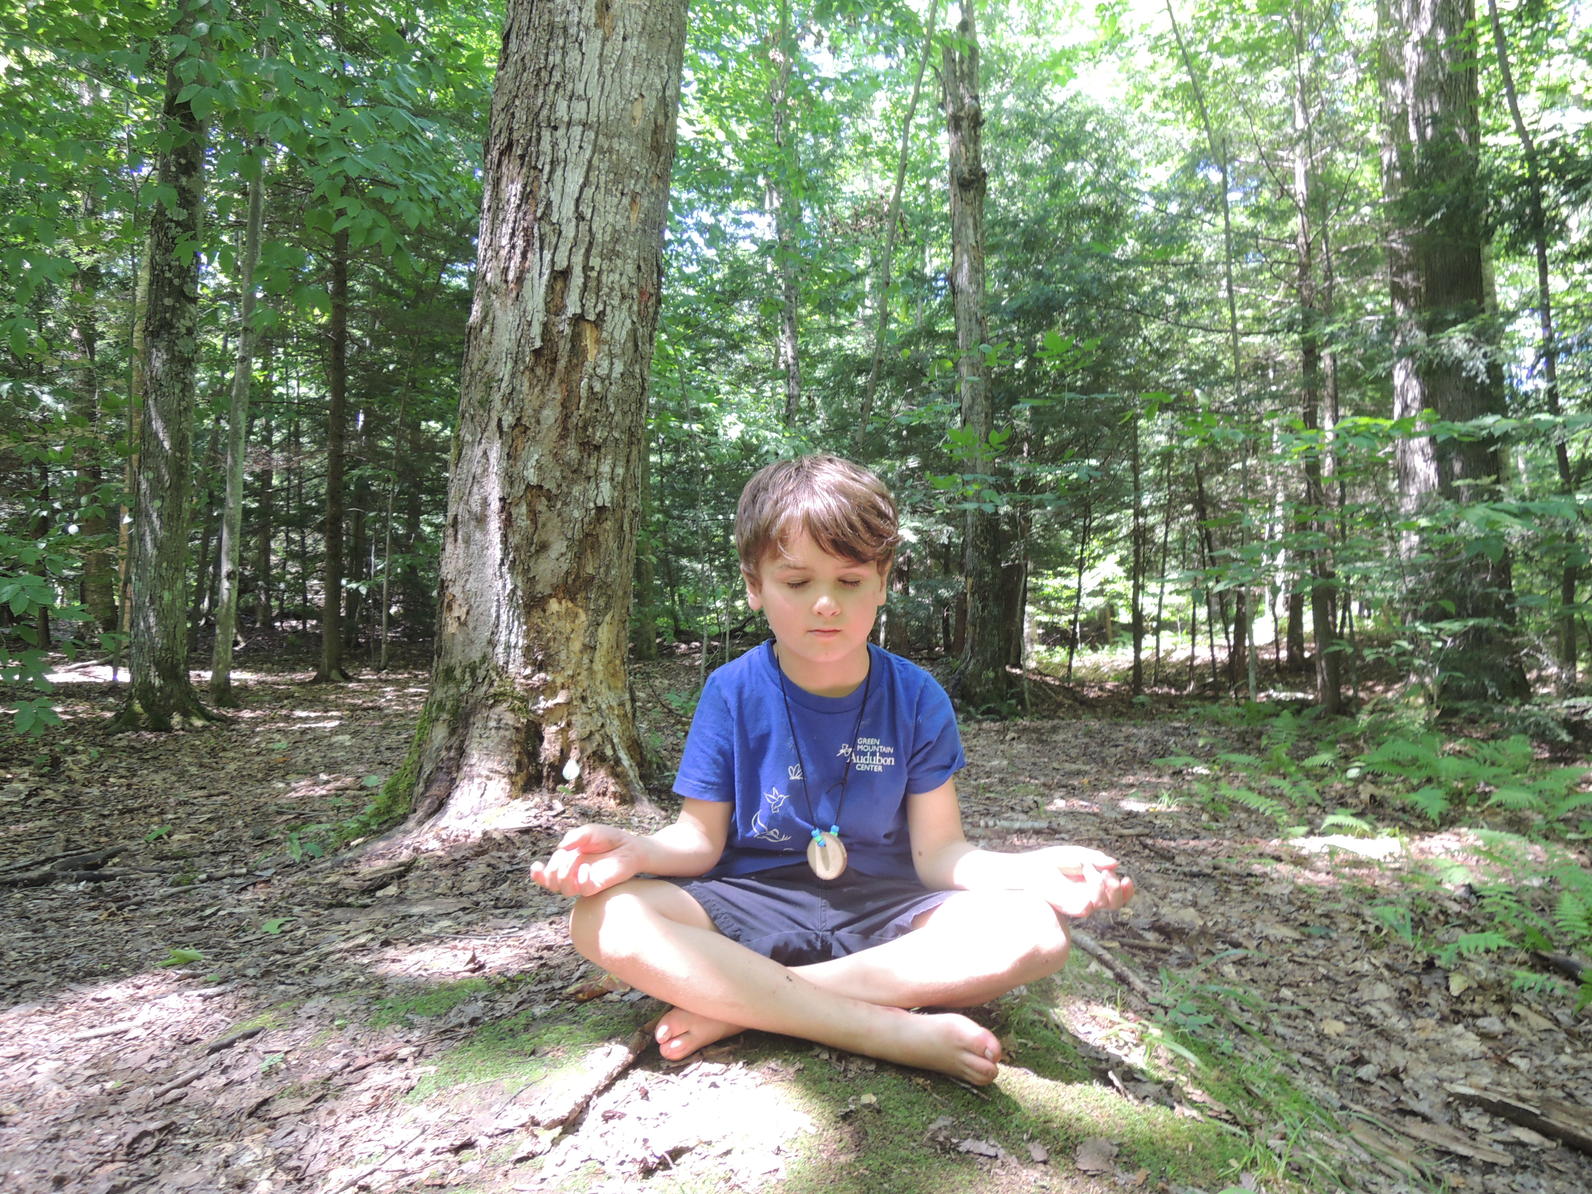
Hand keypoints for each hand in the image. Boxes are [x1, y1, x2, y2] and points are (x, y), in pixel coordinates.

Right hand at [530, 823, 644, 897]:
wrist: (630, 846)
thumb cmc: (609, 838)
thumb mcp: (590, 832)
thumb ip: (575, 837)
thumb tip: (561, 848)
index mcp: (567, 863)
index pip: (547, 875)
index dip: (538, 875)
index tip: (536, 866)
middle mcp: (573, 875)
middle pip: (552, 882)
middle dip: (552, 870)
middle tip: (563, 857)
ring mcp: (585, 881)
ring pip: (565, 890)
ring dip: (563, 876)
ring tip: (573, 862)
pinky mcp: (598, 886)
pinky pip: (584, 890)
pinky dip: (580, 879)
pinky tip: (586, 868)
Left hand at [1019, 845, 1133, 919]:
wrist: (1030, 868)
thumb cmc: (1052, 861)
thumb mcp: (1078, 854)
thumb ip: (1096, 858)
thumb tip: (1116, 864)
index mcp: (1094, 886)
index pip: (1117, 895)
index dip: (1127, 891)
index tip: (1127, 879)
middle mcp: (1090, 897)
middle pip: (1116, 902)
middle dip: (1117, 888)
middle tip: (1107, 873)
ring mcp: (1081, 903)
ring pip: (1106, 904)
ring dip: (1104, 884)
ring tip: (1090, 867)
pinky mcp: (1071, 907)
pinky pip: (1089, 906)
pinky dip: (1092, 887)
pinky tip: (1084, 870)